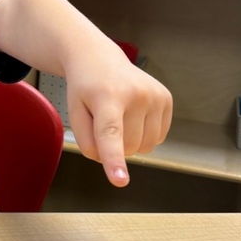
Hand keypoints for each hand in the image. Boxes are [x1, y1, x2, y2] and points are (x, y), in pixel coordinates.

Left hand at [65, 50, 171, 186]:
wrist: (100, 59)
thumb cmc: (85, 88)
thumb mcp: (73, 112)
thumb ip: (86, 141)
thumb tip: (109, 161)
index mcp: (107, 96)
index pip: (111, 134)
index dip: (115, 160)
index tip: (120, 181)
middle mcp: (136, 94)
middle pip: (128, 147)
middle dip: (115, 146)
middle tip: (104, 120)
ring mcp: (155, 96)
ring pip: (145, 147)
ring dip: (130, 141)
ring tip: (119, 115)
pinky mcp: (166, 99)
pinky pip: (157, 138)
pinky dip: (144, 135)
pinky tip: (134, 115)